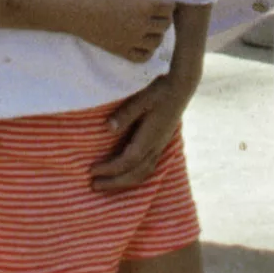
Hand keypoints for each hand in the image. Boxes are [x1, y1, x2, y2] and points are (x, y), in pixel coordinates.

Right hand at [65, 0, 175, 62]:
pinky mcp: (120, 50)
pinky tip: (142, 42)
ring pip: (157, 42)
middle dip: (165, 16)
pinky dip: (147, 51)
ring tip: (151, 26)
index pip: (170, 7)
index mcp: (145, 5)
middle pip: (166, 25)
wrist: (75, 8)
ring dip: (158, 33)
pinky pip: (142, 57)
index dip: (169, 1)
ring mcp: (132, 40)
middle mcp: (142, 25)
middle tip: (157, 11)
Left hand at [88, 75, 190, 191]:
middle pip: (134, 174)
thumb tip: (107, 128)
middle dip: (114, 182)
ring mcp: (160, 147)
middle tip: (94, 185)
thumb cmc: (160, 92)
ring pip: (142, 174)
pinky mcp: (161, 145)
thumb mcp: (142, 99)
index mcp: (150, 138)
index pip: (127, 161)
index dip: (109, 169)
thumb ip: (125, 114)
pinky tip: (125, 175)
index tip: (91, 171)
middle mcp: (156, 147)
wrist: (181, 88)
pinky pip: (147, 169)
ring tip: (106, 184)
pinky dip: (134, 177)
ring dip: (123, 182)